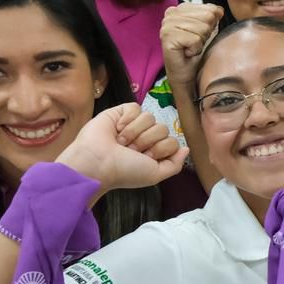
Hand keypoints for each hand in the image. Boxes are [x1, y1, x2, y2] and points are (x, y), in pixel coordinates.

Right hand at [56, 104, 186, 193]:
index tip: (143, 158)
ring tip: (121, 141)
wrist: (98, 162)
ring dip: (135, 132)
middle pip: (163, 129)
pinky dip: (127, 119)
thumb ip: (174, 164)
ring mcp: (132, 124)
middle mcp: (144, 137)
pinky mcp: (120, 112)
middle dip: (147, 142)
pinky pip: (135, 108)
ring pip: (150, 117)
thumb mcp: (154, 175)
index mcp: (152, 151)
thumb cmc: (124, 171)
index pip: (172, 141)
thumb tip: (186, 148)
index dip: (160, 150)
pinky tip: (117, 128)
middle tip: (130, 150)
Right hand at [160, 3, 224, 94]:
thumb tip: (219, 10)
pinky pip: (195, 39)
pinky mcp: (168, 37)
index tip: (200, 35)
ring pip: (202, 28)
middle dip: (206, 33)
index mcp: (181, 8)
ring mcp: (167, 25)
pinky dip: (196, 49)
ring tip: (191, 47)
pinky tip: (188, 52)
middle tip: (195, 42)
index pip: (209, 8)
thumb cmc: (197, 52)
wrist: (189, 73)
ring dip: (201, 42)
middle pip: (207, 16)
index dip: (211, 24)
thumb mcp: (209, 29)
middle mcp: (171, 13)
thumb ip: (212, 15)